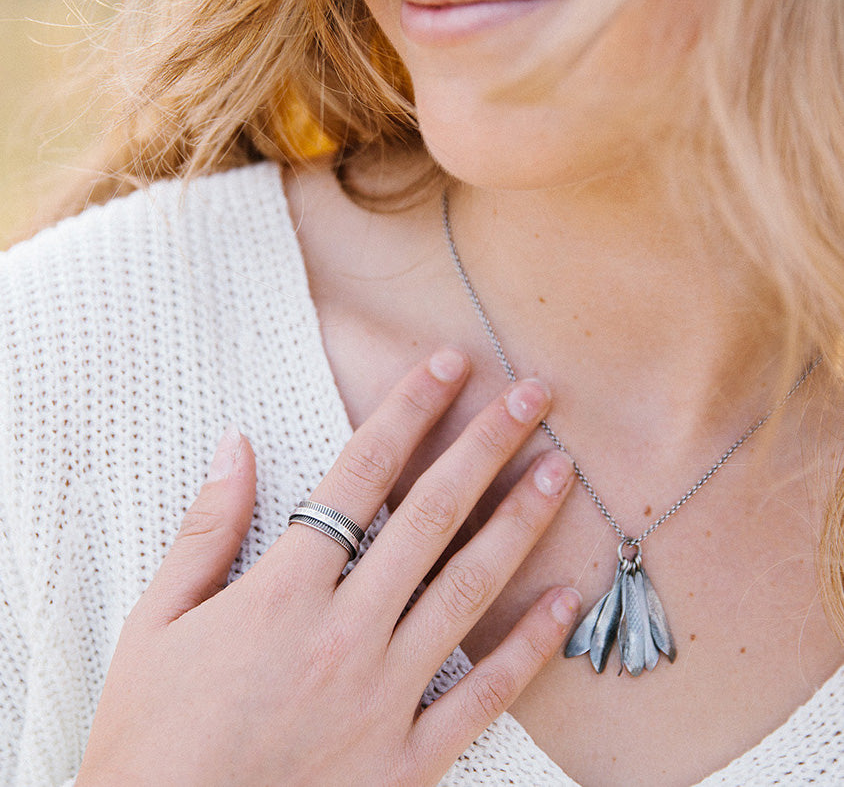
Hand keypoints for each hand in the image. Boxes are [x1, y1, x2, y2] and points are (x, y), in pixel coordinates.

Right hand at [75, 348, 578, 786]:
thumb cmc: (151, 736)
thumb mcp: (156, 624)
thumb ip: (205, 529)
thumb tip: (236, 446)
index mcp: (281, 593)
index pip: (359, 475)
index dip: (407, 411)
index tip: (448, 366)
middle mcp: (343, 633)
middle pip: (429, 516)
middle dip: (484, 445)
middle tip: (533, 397)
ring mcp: (382, 697)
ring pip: (468, 589)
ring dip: (520, 523)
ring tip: (560, 471)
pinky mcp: (407, 762)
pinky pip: (484, 694)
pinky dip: (532, 646)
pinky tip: (568, 600)